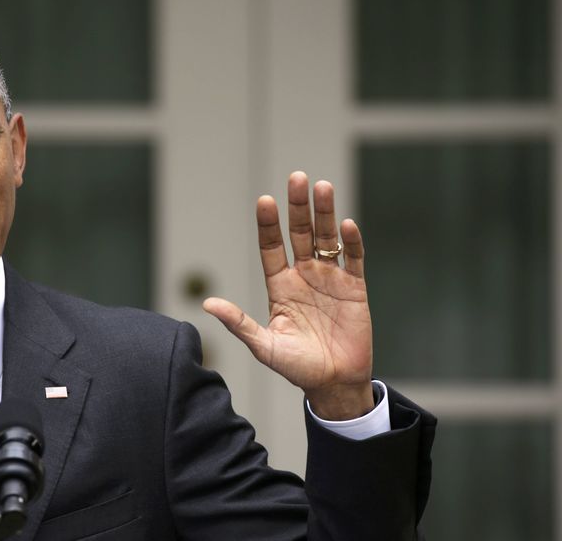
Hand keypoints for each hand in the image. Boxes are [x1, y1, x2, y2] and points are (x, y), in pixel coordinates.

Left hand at [203, 171, 373, 419]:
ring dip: (325, 213)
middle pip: (300, 233)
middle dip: (298, 207)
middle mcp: (304, 276)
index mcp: (280, 286)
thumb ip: (239, 323)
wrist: (334, 384)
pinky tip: (345, 225)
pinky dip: (350, 242)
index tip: (265, 200)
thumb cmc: (297, 367)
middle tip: (297, 177)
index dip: (269, 225)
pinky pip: (353, 259)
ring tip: (322, 187)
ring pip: (326, 238)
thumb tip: (207, 304)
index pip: (272, 247)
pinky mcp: (354, 288)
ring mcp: (330, 279)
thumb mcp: (264, 346)